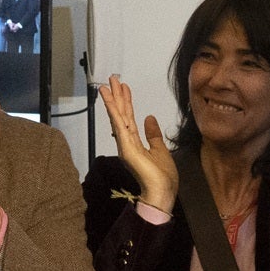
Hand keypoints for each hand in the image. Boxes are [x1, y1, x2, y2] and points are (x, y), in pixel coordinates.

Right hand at [101, 74, 176, 211]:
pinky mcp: (126, 147)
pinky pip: (119, 125)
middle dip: (117, 96)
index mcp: (134, 142)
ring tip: (107, 85)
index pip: (128, 118)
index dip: (126, 101)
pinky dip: (114, 111)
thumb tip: (149, 117)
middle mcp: (126, 142)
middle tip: (113, 79)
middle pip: (121, 114)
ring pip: (117, 117)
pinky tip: (110, 100)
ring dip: (112, 100)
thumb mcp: (160, 149)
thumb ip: (153, 134)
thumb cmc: (162, 175)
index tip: (124, 87)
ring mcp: (125, 144)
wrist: (162, 191)